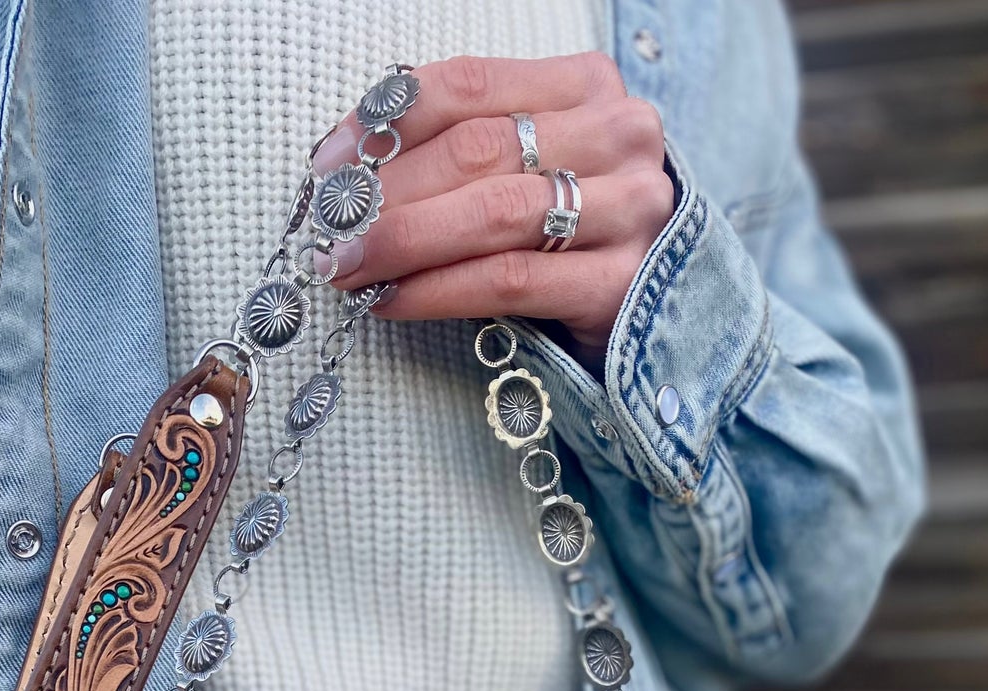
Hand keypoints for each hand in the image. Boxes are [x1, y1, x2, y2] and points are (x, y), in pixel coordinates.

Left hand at [316, 54, 674, 373]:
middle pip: (476, 151)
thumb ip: (464, 147)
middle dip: (387, 192)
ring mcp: (628, 210)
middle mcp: (619, 136)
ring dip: (405, 242)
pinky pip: (510, 282)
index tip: (328, 164)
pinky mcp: (620, 283)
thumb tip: (349, 162)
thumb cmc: (572, 230)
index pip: (470, 84)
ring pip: (492, 215)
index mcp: (587, 86)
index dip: (388, 121)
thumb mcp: (529, 167)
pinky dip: (439, 290)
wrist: (658, 309)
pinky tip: (392, 300)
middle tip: (329, 226)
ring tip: (347, 265)